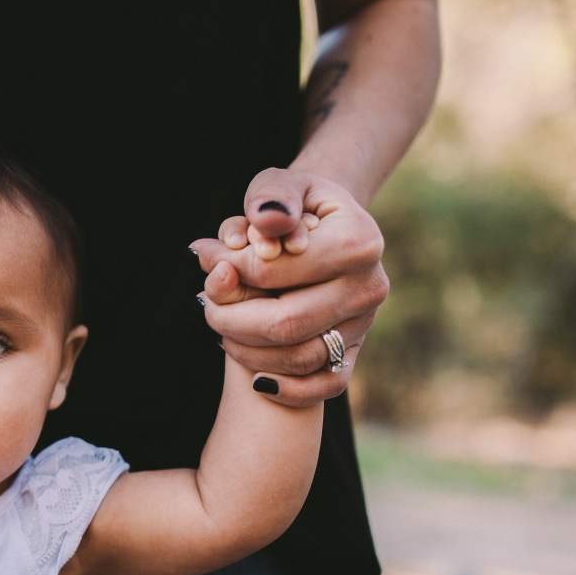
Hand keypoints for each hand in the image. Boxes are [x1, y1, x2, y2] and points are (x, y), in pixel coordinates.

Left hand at [190, 168, 389, 406]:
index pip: (273, 271)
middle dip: (230, 318)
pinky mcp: (355, 351)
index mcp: (358, 241)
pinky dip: (285, 389)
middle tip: (205, 302)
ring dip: (246, 350)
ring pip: (297, 359)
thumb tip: (260, 225)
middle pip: (285, 323)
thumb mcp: (277, 185)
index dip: (229, 270)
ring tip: (222, 325)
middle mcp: (370, 286)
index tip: (209, 260)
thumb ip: (267, 199)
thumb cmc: (292, 206)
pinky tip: (254, 377)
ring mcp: (364, 323)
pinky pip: (324, 385)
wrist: (323, 227)